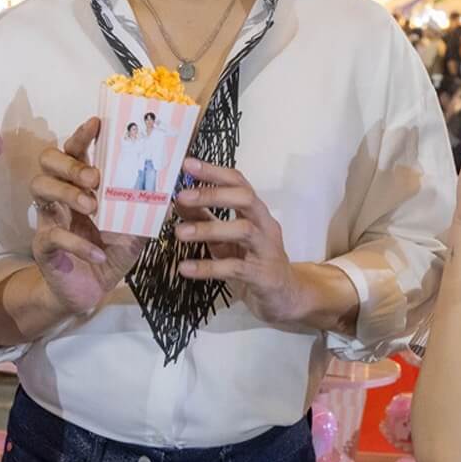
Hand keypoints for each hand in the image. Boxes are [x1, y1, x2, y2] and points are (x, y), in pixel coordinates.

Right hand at [28, 117, 147, 315]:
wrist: (92, 290)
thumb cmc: (111, 250)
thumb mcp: (135, 227)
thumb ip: (148, 205)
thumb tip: (174, 182)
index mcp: (80, 183)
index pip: (75, 148)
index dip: (82, 134)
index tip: (97, 124)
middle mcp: (60, 194)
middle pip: (48, 159)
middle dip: (71, 163)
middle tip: (94, 178)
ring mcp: (48, 218)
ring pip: (39, 187)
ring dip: (67, 192)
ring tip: (92, 206)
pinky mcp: (43, 246)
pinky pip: (52, 236)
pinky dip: (78, 243)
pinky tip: (98, 252)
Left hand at [172, 159, 299, 325]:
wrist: (283, 297)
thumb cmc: (252, 262)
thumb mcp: (225, 240)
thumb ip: (205, 219)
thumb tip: (178, 202)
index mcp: (255, 212)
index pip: (238, 182)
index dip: (214, 172)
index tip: (188, 164)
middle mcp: (264, 225)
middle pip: (246, 199)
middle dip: (213, 194)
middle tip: (182, 197)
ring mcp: (266, 250)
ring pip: (243, 231)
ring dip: (209, 229)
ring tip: (179, 233)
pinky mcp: (263, 275)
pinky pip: (235, 268)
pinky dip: (208, 267)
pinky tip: (186, 268)